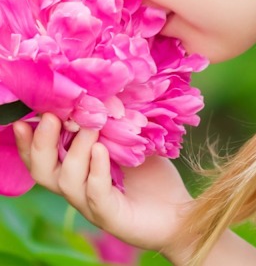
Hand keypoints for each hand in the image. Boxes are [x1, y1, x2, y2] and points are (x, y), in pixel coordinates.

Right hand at [12, 112, 193, 257]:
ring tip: (89, 126)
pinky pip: (96, 194)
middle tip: (51, 117)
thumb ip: (115, 124)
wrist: (178, 210)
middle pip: (43, 171)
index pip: (43, 157)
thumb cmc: (153, 174)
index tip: (25, 116)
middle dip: (42, 143)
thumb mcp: (132, 141)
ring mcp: (92, 204)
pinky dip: (97, 170)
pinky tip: (102, 150)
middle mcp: (78, 188)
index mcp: (78, 170)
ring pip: (67, 181)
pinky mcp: (111, 216)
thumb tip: (105, 92)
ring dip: (75, 150)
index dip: (31, 139)